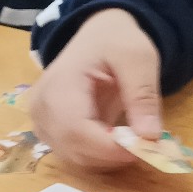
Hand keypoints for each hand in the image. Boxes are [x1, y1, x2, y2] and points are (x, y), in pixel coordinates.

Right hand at [29, 9, 163, 169]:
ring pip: (75, 157)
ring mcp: (43, 121)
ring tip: (136, 138)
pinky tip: (121, 139)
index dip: (109, 147)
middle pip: (73, 149)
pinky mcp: (52, 131)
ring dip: (108, 157)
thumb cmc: (117, 41)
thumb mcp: (139, 59)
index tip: (144, 148)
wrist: (99, 34)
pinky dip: (102, 154)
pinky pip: (76, 153)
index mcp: (59, 84)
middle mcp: (42, 108)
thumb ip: (143, 96)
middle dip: (113, 154)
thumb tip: (149, 137)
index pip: (75, 130)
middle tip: (147, 144)